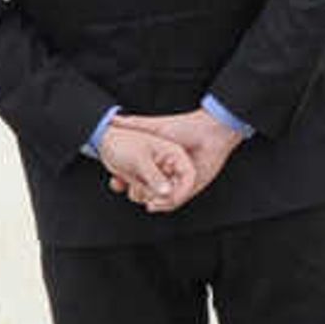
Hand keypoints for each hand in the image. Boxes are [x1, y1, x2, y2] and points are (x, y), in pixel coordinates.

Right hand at [101, 109, 237, 212]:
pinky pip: (177, 200)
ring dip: (150, 200)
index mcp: (158, 159)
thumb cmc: (184, 127)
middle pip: (147, 187)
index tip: (116, 181)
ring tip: (143, 200)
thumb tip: (113, 119)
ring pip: (160, 196)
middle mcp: (167, 170)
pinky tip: (155, 203)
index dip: (126, 178)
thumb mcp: (153, 126)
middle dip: (136, 192)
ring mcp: (178, 179)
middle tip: (128, 189)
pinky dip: (166, 204)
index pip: (138, 173)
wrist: (211, 133)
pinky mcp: (191, 187)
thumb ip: (133, 123)